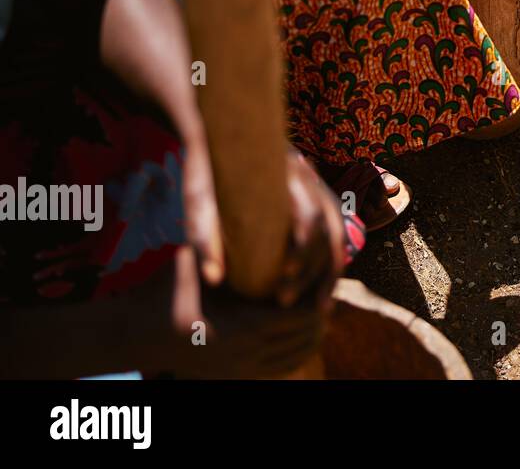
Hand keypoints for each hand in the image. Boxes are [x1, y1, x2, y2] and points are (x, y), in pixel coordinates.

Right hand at [162, 153, 345, 376]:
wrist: (134, 333)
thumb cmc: (166, 287)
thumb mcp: (195, 258)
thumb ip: (222, 237)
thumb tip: (257, 199)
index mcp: (240, 326)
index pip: (299, 314)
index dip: (315, 293)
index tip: (321, 269)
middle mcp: (245, 355)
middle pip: (305, 336)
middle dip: (319, 311)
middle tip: (325, 284)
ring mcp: (241, 372)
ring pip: (297, 355)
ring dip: (313, 332)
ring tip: (318, 302)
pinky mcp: (236, 379)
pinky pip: (281, 368)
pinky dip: (298, 350)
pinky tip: (302, 329)